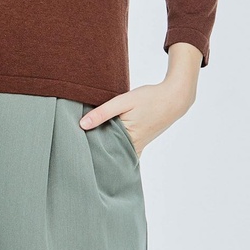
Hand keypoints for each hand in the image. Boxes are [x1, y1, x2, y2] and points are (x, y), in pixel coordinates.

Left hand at [79, 59, 198, 156]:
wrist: (174, 99)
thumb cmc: (149, 98)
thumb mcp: (124, 101)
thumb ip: (103, 112)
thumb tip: (82, 125)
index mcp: (128, 137)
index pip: (103, 148)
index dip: (89, 146)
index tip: (75, 147)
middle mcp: (133, 146)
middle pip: (109, 151)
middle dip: (95, 150)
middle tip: (78, 148)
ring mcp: (138, 146)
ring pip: (117, 150)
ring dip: (105, 148)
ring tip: (88, 145)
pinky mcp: (141, 142)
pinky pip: (125, 149)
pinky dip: (116, 147)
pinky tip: (106, 142)